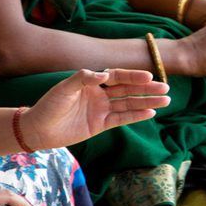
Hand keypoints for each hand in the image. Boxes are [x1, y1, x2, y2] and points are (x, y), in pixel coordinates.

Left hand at [20, 68, 170, 150]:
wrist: (38, 130)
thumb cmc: (49, 106)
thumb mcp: (64, 89)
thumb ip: (83, 79)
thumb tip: (104, 75)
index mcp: (91, 82)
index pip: (117, 76)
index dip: (133, 76)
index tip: (148, 77)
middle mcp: (99, 94)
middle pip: (128, 90)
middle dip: (147, 89)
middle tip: (166, 88)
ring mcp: (101, 109)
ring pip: (129, 104)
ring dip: (147, 102)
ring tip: (166, 100)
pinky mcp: (100, 125)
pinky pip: (122, 119)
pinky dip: (136, 116)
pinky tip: (151, 113)